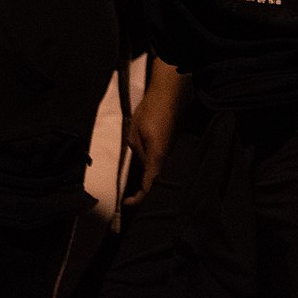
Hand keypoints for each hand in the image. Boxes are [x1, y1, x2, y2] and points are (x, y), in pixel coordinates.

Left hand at [122, 65, 182, 204]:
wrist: (169, 94)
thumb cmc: (150, 111)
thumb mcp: (135, 134)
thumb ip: (137, 152)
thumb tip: (140, 162)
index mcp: (157, 157)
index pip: (150, 185)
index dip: (139, 199)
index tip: (126, 203)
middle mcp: (167, 157)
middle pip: (156, 182)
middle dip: (143, 193)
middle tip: (128, 198)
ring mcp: (171, 150)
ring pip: (159, 172)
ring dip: (147, 180)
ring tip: (132, 187)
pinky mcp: (171, 144)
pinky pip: (161, 162)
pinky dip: (152, 169)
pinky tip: (142, 168)